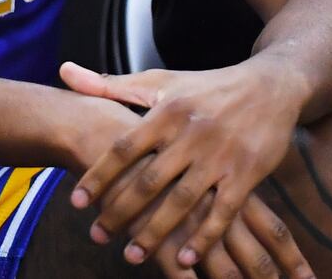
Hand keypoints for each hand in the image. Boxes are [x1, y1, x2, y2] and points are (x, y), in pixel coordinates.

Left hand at [62, 60, 311, 276]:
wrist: (269, 86)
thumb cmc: (204, 87)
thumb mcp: (158, 82)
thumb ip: (110, 85)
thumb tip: (63, 72)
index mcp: (164, 113)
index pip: (123, 149)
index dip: (98, 176)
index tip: (76, 202)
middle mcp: (190, 136)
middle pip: (148, 181)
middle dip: (120, 211)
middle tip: (96, 236)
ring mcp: (220, 157)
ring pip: (183, 202)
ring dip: (157, 232)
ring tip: (132, 255)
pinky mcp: (248, 174)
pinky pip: (223, 212)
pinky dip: (204, 237)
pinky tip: (185, 259)